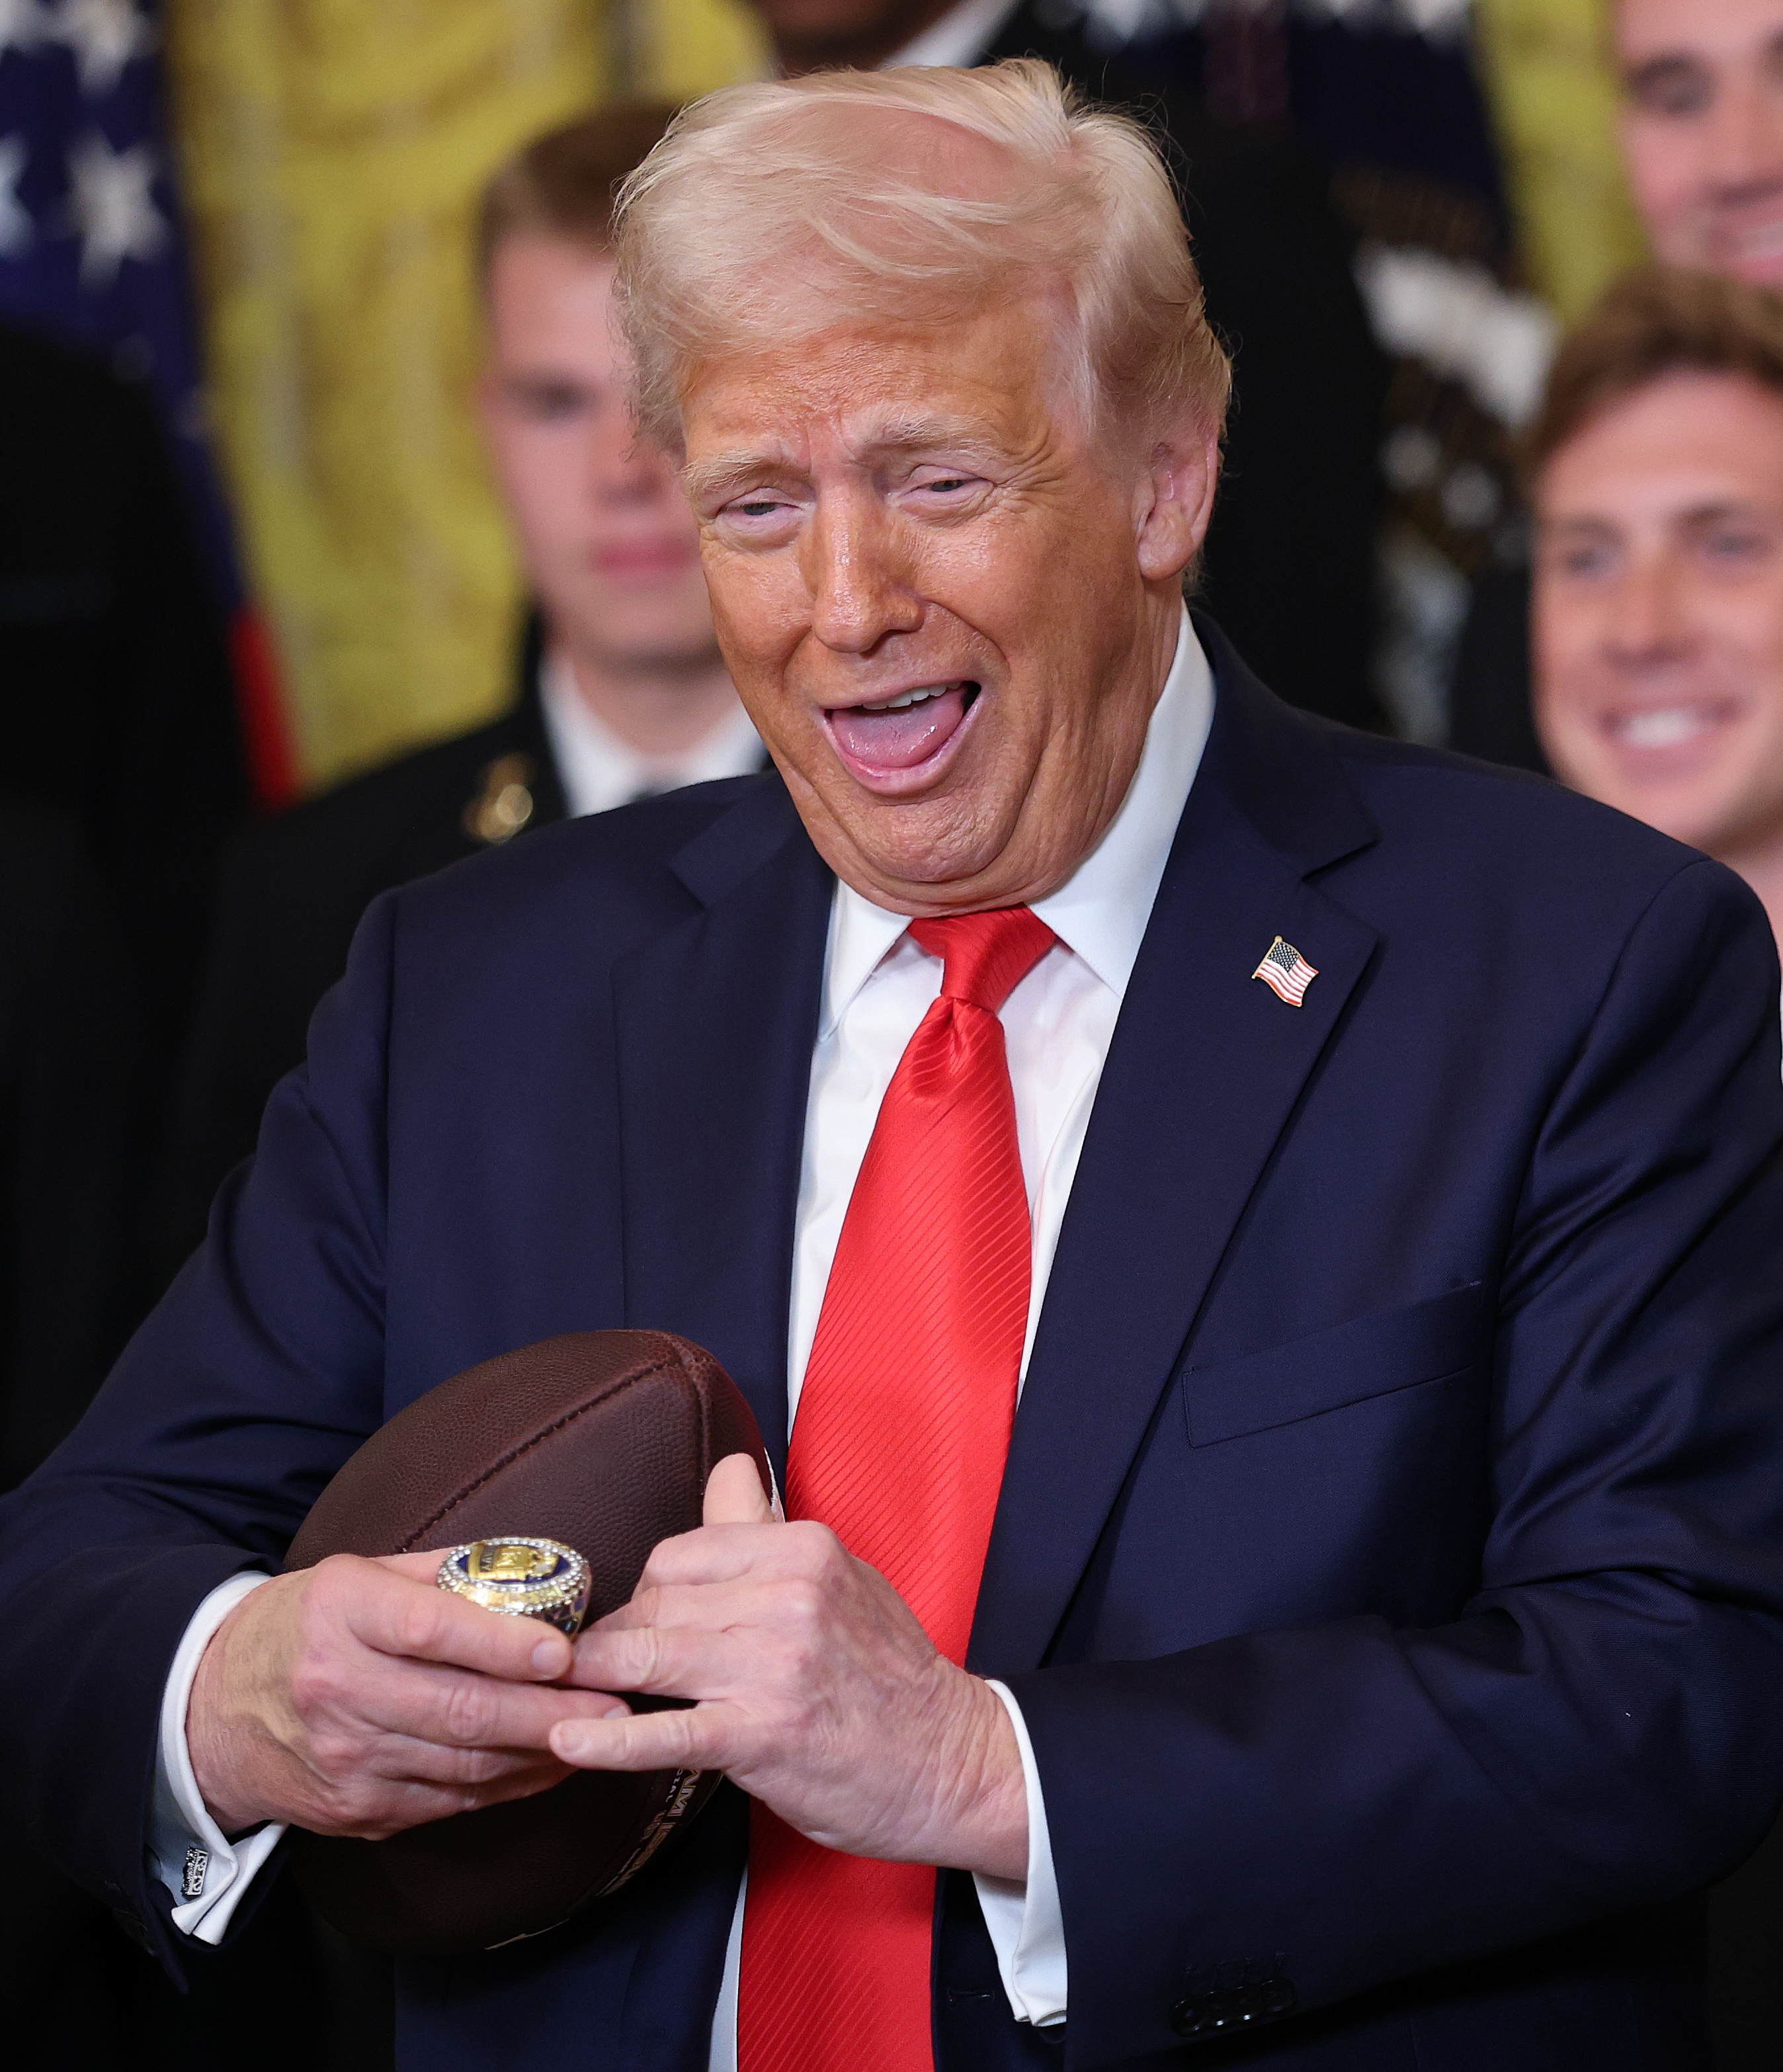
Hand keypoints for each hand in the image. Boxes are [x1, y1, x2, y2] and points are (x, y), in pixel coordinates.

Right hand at [187, 1552, 629, 1837]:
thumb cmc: (306, 1625)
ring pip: (463, 1765)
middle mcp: (338, 1688)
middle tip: (612, 1706)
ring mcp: (345, 1758)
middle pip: (459, 1710)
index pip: (432, 1630)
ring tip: (597, 1735)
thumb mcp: (359, 1574)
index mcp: (341, 1613)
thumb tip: (537, 1567)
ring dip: (539, 1754)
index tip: (564, 1651)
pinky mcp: (355, 1810)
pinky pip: (448, 1801)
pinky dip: (506, 1786)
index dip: (504, 1645)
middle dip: (547, 1713)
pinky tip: (546, 1765)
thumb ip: (442, 1573)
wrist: (211, 1708)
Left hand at [549, 1455, 1028, 1880]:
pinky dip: (608, 1740)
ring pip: (648, 1656)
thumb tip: (728, 1467)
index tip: (637, 1620)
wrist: (949, 1760)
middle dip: (613, 1635)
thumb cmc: (886, 1673)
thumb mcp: (839, 1575)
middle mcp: (788, 1595)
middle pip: (656, 1601)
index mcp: (803, 1548)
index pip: (679, 1552)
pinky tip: (568, 1741)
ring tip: (555, 1692)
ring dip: (592, 1677)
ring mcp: (775, 1665)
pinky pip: (667, 1732)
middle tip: (590, 1666)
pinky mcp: (763, 1734)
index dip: (644, 1590)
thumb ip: (768, 1525)